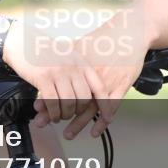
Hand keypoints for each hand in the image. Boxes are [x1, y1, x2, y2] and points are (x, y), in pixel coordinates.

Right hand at [1, 21, 108, 133]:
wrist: (22, 41)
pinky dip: (53, 113)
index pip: (98, 86)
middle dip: (78, 111)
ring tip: (60, 116)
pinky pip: (53, 102)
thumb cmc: (44, 50)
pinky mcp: (43, 78)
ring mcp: (58, 72)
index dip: (105, 104)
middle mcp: (72, 67)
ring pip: (68, 103)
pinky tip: (52, 115)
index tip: (107, 116)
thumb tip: (87, 91)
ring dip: (65, 114)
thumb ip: (78, 69)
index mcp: (81, 62)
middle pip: (84, 98)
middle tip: (71, 114)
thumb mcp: (67, 54)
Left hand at [33, 23, 151, 138]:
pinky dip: (102, 121)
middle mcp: (91, 76)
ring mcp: (106, 82)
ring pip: (90, 108)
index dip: (48, 98)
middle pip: (71, 99)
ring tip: (68, 134)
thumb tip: (50, 57)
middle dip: (56, 113)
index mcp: (79, 66)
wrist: (130, 33)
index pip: (60, 86)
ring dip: (78, 123)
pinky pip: (111, 108)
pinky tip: (95, 131)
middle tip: (44, 123)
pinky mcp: (121, 86)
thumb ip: (68, 54)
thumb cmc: (107, 39)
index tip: (38, 108)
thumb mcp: (84, 44)